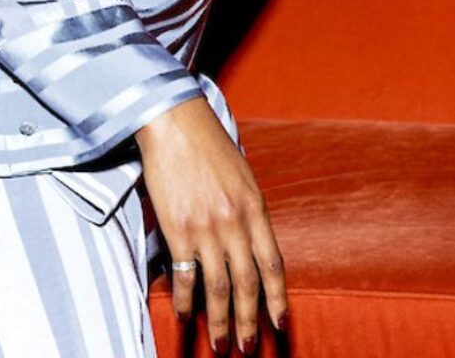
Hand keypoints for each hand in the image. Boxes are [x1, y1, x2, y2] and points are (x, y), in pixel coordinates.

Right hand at [136, 96, 288, 354]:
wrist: (173, 120)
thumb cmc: (208, 142)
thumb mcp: (242, 174)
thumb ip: (248, 210)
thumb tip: (250, 244)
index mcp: (255, 208)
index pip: (273, 266)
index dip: (278, 300)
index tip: (281, 326)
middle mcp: (234, 222)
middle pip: (247, 285)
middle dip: (250, 322)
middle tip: (249, 348)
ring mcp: (205, 227)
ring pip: (218, 287)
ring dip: (220, 322)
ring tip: (221, 346)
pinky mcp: (176, 226)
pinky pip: (184, 273)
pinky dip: (186, 299)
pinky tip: (185, 315)